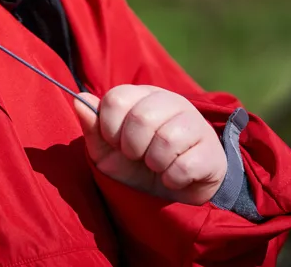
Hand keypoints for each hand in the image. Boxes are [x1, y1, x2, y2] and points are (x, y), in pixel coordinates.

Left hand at [75, 85, 226, 204]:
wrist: (175, 193)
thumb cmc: (136, 166)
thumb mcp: (107, 151)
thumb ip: (93, 127)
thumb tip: (79, 98)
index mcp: (141, 96)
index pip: (116, 98)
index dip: (109, 128)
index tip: (116, 142)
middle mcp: (170, 101)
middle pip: (141, 118)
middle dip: (132, 147)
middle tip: (138, 156)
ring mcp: (195, 122)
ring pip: (165, 141)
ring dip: (153, 164)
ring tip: (158, 165)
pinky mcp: (211, 149)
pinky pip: (183, 166)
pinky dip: (172, 178)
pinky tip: (175, 175)